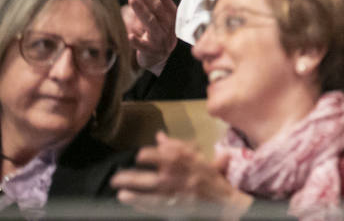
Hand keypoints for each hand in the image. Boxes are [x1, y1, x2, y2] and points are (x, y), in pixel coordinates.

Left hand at [112, 133, 252, 211]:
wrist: (225, 202)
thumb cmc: (210, 177)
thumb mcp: (199, 158)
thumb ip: (178, 146)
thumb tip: (159, 136)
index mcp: (192, 162)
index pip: (172, 155)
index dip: (154, 155)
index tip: (139, 155)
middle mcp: (187, 177)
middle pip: (158, 178)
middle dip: (138, 178)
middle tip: (118, 178)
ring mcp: (183, 194)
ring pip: (157, 195)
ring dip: (138, 195)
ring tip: (121, 193)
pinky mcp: (179, 207)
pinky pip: (159, 206)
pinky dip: (145, 205)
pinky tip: (131, 201)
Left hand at [123, 0, 177, 73]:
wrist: (159, 58)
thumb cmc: (159, 29)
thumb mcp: (161, 10)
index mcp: (171, 14)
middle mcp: (168, 26)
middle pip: (157, 9)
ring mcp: (161, 39)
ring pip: (151, 24)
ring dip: (142, 11)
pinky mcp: (152, 52)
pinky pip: (144, 46)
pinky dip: (137, 41)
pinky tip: (129, 34)